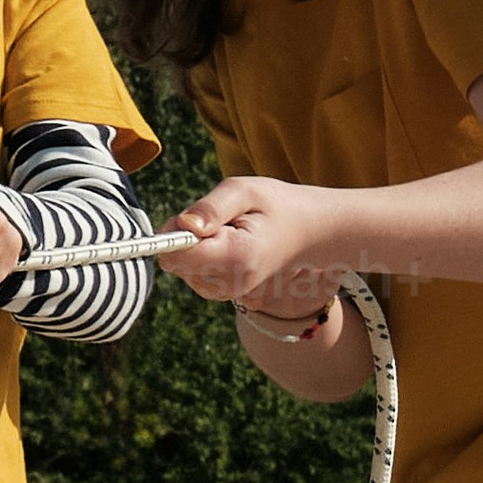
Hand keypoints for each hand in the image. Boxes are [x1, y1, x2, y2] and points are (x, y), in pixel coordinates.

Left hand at [165, 175, 357, 316]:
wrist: (308, 233)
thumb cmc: (276, 206)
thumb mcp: (245, 191)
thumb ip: (211, 207)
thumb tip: (182, 225)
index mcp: (236, 258)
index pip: (176, 255)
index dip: (174, 233)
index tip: (195, 217)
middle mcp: (229, 283)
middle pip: (174, 261)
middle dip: (185, 237)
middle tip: (220, 221)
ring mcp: (224, 292)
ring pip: (179, 266)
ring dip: (194, 245)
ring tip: (228, 231)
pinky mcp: (219, 291)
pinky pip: (189, 270)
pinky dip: (200, 254)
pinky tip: (226, 243)